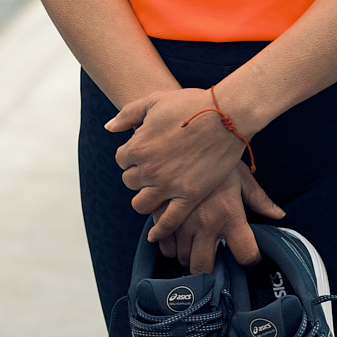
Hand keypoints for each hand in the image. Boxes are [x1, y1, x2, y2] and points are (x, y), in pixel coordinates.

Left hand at [108, 87, 258, 239]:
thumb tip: (110, 127)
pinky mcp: (189, 196)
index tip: (146, 152)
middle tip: (154, 169)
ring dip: (145, 199)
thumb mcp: (154, 100)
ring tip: (155, 193)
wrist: (226, 115)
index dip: (133, 155)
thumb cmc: (191, 104)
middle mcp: (149, 169)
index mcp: (137, 146)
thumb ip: (128, 114)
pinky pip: (168, 221)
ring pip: (141, 204)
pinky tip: (156, 235)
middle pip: (130, 181)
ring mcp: (168, 185)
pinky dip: (160, 230)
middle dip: (139, 175)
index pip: (121, 159)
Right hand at [164, 162, 284, 273]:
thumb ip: (259, 200)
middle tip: (213, 259)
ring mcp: (181, 221)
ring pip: (182, 258)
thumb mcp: (242, 176)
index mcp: (230, 215)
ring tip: (195, 246)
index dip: (250, 258)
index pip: (245, 254)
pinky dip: (169, 246)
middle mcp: (205, 223)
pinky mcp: (162, 214)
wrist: (188, 135)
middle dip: (209, 270)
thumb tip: (278, 214)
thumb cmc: (219, 155)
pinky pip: (163, 244)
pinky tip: (178, 237)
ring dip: (188, 257)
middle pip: (204, 267)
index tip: (247, 254)